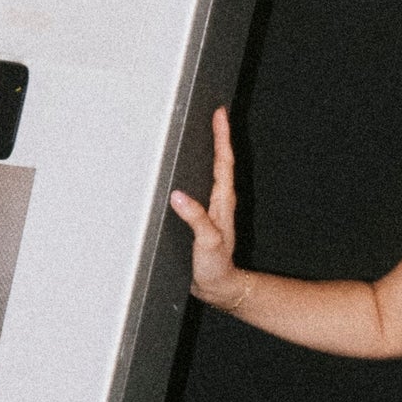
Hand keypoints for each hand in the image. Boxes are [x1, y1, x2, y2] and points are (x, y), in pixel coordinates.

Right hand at [169, 106, 246, 308]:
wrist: (219, 289)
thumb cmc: (216, 268)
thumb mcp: (207, 242)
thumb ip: (195, 219)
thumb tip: (179, 197)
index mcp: (222, 203)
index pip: (222, 163)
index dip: (221, 138)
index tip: (220, 114)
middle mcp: (220, 202)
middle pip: (220, 161)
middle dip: (218, 136)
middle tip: (215, 112)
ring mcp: (213, 209)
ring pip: (213, 172)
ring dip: (211, 150)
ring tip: (205, 130)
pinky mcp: (205, 217)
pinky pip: (203, 186)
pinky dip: (199, 171)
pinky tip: (190, 167)